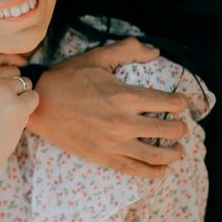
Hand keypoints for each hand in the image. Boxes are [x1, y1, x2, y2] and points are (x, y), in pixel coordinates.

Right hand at [0, 50, 38, 182]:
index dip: (8, 62)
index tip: (18, 66)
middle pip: (13, 70)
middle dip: (13, 84)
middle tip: (1, 106)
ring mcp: (1, 92)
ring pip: (25, 82)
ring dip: (22, 96)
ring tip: (7, 114)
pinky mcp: (17, 106)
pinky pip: (34, 97)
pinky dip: (30, 108)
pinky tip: (16, 120)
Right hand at [28, 37, 189, 178]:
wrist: (39, 105)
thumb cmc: (67, 78)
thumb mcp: (96, 57)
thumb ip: (128, 49)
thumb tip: (155, 51)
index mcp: (126, 96)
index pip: (169, 103)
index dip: (181, 103)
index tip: (182, 103)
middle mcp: (124, 122)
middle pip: (169, 130)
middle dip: (181, 128)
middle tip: (182, 126)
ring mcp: (115, 143)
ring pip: (157, 154)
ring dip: (175, 153)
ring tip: (180, 150)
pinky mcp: (104, 157)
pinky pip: (136, 170)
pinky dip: (155, 173)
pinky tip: (164, 171)